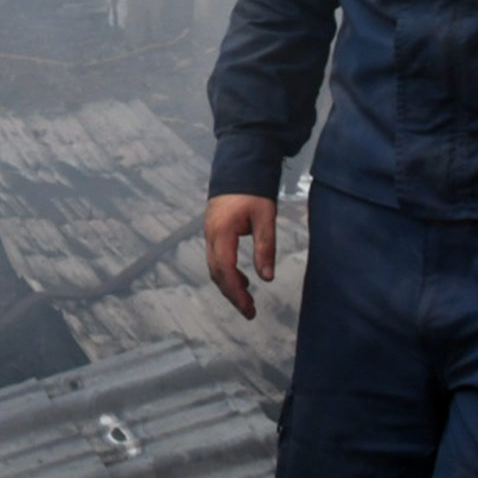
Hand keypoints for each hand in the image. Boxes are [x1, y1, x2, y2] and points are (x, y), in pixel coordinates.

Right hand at [204, 194, 277, 319]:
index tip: (249, 310)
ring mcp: (210, 232)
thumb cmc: (253, 190)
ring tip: (248, 300)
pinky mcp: (214, 230)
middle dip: (232, 294)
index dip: (236, 293)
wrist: (240, 165)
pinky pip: (217, 258)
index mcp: (221, 232)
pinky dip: (228, 273)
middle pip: (217, 273)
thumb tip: (267, 277)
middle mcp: (211, 235)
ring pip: (215, 267)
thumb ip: (265, 247)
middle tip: (250, 312)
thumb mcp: (265, 218)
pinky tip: (244, 280)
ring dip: (230, 285)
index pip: (225, 270)